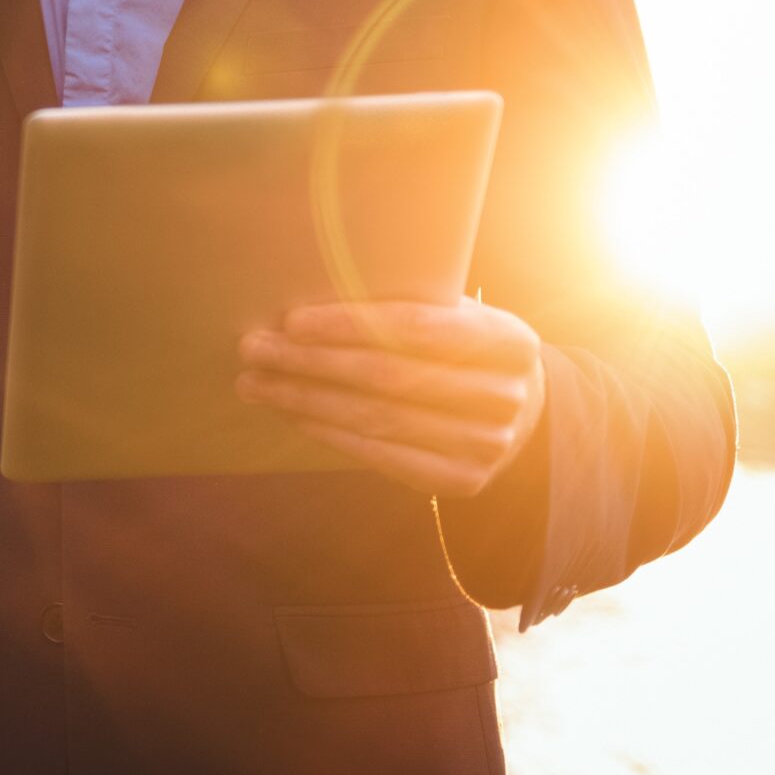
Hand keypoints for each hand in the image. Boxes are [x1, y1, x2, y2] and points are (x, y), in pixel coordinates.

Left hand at [236, 299, 547, 498]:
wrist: (521, 411)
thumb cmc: (465, 345)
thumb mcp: (458, 314)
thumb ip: (409, 303)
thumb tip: (308, 293)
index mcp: (509, 341)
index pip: (416, 328)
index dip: (349, 324)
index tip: (291, 321)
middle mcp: (505, 397)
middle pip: (387, 377)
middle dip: (310, 362)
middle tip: (253, 349)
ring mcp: (488, 445)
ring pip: (377, 419)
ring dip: (305, 401)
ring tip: (256, 383)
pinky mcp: (464, 481)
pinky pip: (382, 457)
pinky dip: (330, 434)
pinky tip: (292, 415)